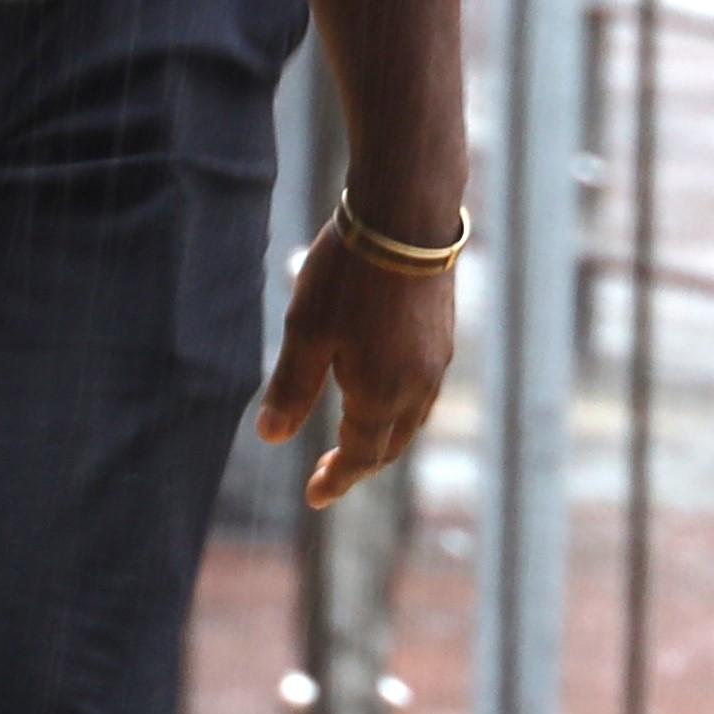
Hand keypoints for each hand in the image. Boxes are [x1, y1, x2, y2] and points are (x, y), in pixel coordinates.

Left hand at [256, 222, 459, 507]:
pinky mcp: (443, 334)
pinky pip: (423, 388)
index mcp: (382, 394)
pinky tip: (381, 385)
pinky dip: (400, 405)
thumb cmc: (348, 275)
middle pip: (392, 443)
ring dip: (384, 434)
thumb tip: (271, 438)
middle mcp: (418, 386)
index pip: (362, 456)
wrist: (406, 217)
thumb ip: (291, 388)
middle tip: (332, 470)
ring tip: (356, 433)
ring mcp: (437, 360)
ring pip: (412, 416)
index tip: (315, 496)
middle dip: (363, 462)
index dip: (338, 479)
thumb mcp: (306, 331)